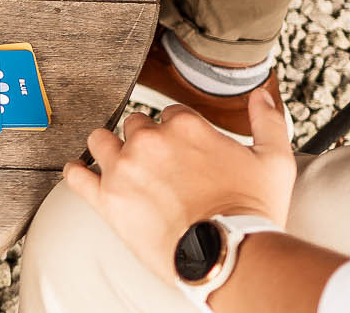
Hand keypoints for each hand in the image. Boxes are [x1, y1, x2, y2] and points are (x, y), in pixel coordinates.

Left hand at [63, 89, 295, 286]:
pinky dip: (78, 173)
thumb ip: (268, 120)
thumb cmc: (252, 212)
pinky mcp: (107, 199)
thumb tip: (261, 94)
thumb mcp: (273, 161)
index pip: (168, 114)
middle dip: (146, 142)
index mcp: (184, 126)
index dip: (176, 133)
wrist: (231, 256)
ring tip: (124, 168)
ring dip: (111, 150)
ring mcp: (124, 169)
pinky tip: (85, 175)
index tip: (183, 153)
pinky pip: (76, 175)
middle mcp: (149, 141)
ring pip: (101, 141)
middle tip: (160, 168)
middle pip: (135, 125)